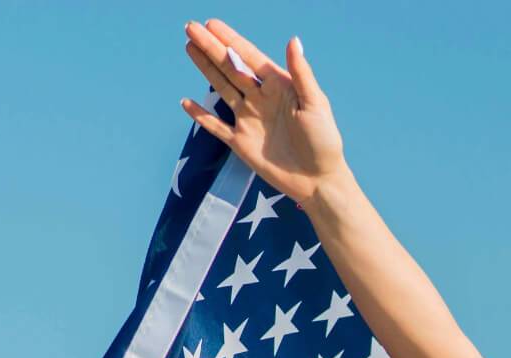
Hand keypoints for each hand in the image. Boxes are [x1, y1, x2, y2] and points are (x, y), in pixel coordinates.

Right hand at [180, 20, 347, 205]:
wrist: (318, 181)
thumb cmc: (324, 141)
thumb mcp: (315, 104)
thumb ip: (301, 73)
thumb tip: (293, 40)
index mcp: (279, 86)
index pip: (249, 57)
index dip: (230, 40)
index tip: (211, 24)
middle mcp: (261, 99)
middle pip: (230, 68)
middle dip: (211, 47)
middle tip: (190, 27)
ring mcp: (249, 120)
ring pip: (221, 88)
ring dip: (205, 69)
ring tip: (189, 47)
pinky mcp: (241, 143)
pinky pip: (216, 127)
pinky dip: (201, 116)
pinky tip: (186, 103)